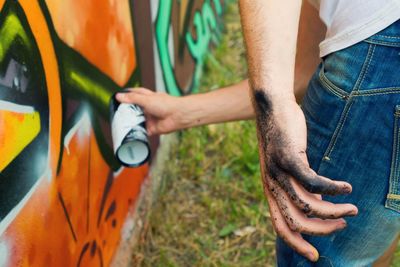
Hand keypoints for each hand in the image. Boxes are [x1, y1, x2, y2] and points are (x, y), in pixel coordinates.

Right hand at [116, 88, 183, 134]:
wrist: (178, 115)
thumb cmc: (166, 104)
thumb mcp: (146, 99)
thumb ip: (132, 99)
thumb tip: (119, 96)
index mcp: (148, 98)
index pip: (135, 94)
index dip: (127, 95)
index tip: (118, 97)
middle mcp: (148, 108)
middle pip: (134, 109)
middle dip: (126, 111)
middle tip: (115, 113)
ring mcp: (149, 119)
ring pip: (136, 121)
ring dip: (129, 122)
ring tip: (117, 124)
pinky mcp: (151, 129)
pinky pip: (141, 131)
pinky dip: (135, 132)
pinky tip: (128, 133)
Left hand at [253, 91, 357, 261]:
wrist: (272, 108)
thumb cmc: (283, 139)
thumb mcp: (289, 168)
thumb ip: (299, 188)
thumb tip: (318, 207)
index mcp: (270, 190)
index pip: (279, 225)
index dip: (296, 243)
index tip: (314, 255)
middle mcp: (272, 185)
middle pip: (296, 221)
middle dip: (322, 230)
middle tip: (343, 224)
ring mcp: (279, 172)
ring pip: (308, 205)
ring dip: (334, 210)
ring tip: (351, 207)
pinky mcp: (290, 158)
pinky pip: (314, 183)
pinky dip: (333, 189)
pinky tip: (346, 187)